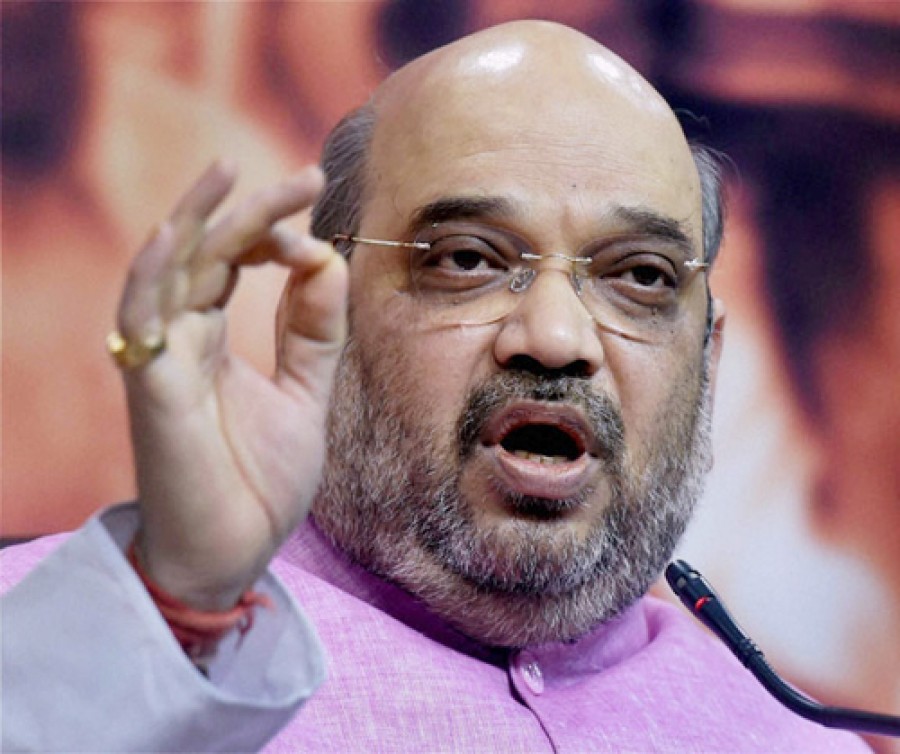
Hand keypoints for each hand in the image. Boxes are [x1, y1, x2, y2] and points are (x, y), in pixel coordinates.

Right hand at [115, 162, 346, 608]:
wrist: (234, 554)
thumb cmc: (259, 482)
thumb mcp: (304, 394)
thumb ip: (313, 331)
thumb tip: (326, 259)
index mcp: (213, 338)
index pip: (232, 262)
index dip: (273, 235)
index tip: (319, 230)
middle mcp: (182, 339)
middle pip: (206, 253)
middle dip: (252, 210)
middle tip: (306, 177)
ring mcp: (163, 360)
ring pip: (168, 270)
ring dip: (198, 220)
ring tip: (233, 174)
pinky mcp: (151, 388)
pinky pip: (140, 319)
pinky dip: (153, 274)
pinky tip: (176, 235)